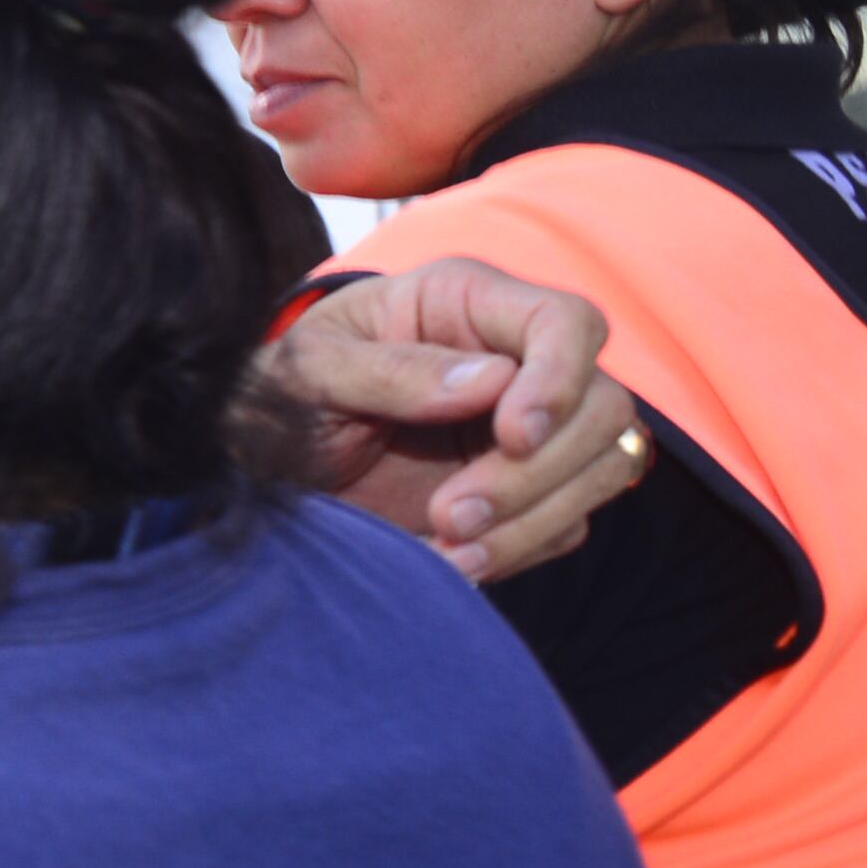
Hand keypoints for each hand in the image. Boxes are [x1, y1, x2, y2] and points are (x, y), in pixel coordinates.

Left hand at [261, 259, 645, 581]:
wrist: (262, 467)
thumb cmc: (280, 398)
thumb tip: (490, 381)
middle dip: (536, 472)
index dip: (561, 378)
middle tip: (450, 513)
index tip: (515, 436)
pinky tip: (455, 562)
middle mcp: (514, 358)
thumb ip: (389, 371)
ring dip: (537, 518)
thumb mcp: (308, 374)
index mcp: (465, 304)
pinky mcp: (528, 489)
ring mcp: (531, 426)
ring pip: (604, 465)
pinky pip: (568, 522)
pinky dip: (522, 548)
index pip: (566, 323)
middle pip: (602, 405)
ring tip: (452, 548)